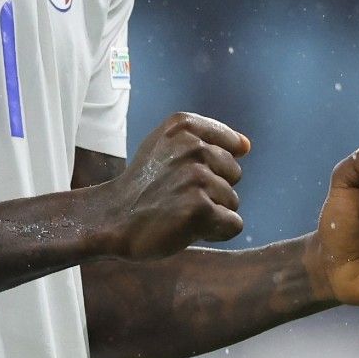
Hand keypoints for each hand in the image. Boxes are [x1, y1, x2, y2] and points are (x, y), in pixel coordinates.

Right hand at [94, 112, 251, 261]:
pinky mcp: (200, 208)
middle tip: (177, 195)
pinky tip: (187, 227)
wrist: (112, 218)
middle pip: (235, 174)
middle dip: (213, 190)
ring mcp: (196, 177)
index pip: (232, 145)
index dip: (212, 167)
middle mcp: (192, 146)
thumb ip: (203, 140)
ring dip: (211, 212)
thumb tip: (246, 145)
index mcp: (184, 125)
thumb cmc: (142, 185)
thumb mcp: (164, 146)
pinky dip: (215, 232)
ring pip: (232, 200)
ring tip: (178, 210)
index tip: (184, 174)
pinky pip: (234, 224)